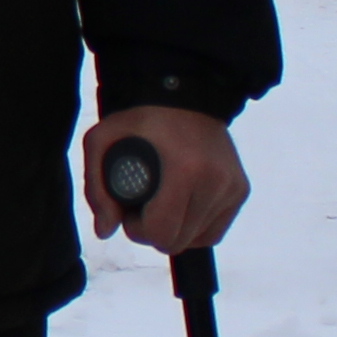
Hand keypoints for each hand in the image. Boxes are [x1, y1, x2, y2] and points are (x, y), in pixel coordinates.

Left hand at [80, 104, 245, 253]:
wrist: (187, 94)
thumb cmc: (143, 120)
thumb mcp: (102, 141)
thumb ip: (96, 189)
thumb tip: (106, 231)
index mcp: (185, 170)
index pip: (161, 232)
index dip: (137, 230)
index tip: (130, 211)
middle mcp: (215, 181)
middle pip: (177, 241)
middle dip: (154, 231)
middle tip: (144, 205)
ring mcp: (232, 187)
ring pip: (196, 240)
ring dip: (174, 229)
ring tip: (162, 201)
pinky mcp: (240, 191)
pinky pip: (214, 233)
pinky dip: (194, 229)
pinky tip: (180, 208)